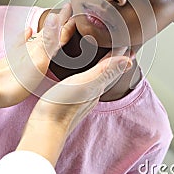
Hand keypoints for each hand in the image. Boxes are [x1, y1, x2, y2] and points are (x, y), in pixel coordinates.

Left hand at [0, 4, 75, 112]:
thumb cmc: (16, 80)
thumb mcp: (38, 61)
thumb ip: (48, 40)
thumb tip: (56, 17)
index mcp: (40, 47)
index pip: (58, 31)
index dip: (67, 22)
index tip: (76, 10)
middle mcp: (32, 47)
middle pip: (49, 31)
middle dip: (60, 21)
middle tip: (69, 12)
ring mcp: (22, 52)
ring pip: (39, 37)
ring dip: (49, 29)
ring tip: (56, 21)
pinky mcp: (13, 59)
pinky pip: (24, 42)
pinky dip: (28, 35)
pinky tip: (28, 31)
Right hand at [16, 53, 131, 165]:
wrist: (44, 130)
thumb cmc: (61, 106)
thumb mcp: (84, 84)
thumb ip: (104, 71)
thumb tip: (129, 61)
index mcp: (97, 87)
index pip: (112, 67)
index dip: (118, 54)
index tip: (125, 42)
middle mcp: (92, 93)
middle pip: (107, 73)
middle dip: (112, 61)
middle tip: (117, 48)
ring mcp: (82, 99)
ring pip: (96, 80)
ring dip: (101, 69)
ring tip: (102, 60)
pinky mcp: (71, 103)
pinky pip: (85, 85)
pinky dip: (88, 77)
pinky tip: (81, 77)